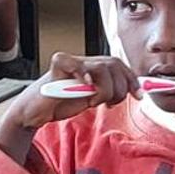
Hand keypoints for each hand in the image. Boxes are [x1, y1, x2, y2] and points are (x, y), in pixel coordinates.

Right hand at [0, 51, 141, 133]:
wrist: (35, 111)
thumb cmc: (61, 103)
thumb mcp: (92, 99)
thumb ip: (109, 93)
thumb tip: (135, 92)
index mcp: (95, 68)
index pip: (120, 66)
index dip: (132, 80)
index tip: (139, 95)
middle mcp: (86, 62)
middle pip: (114, 64)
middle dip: (121, 87)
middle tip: (111, 103)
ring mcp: (72, 63)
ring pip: (102, 67)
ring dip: (104, 89)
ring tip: (93, 101)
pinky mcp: (57, 67)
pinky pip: (74, 64)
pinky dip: (84, 74)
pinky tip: (86, 85)